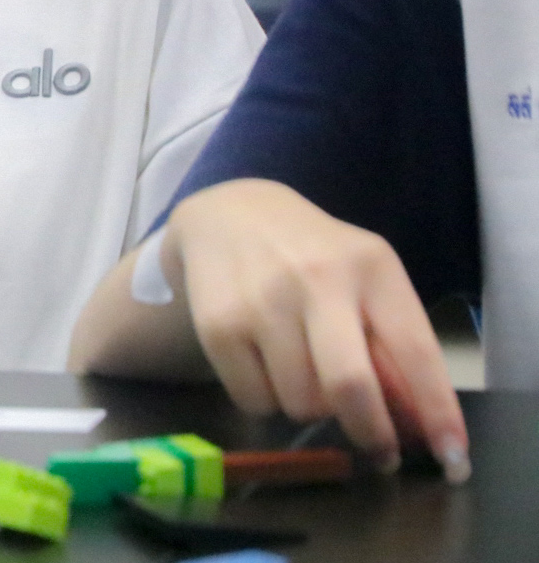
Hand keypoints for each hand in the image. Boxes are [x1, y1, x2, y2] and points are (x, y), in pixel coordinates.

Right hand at [166, 179, 469, 482]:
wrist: (228, 213)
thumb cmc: (311, 255)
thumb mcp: (363, 281)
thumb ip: (389, 345)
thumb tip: (417, 424)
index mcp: (370, 266)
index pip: (414, 350)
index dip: (436, 411)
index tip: (452, 457)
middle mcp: (317, 279)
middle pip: (350, 385)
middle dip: (370, 432)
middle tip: (377, 451)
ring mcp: (263, 301)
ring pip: (300, 402)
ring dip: (309, 407)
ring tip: (301, 372)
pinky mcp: (219, 324)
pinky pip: (254, 400)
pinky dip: (265, 400)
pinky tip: (262, 364)